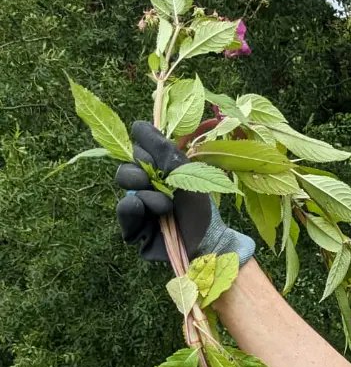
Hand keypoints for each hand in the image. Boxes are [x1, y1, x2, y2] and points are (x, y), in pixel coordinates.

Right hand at [114, 121, 254, 263]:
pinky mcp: (135, 230)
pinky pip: (124, 212)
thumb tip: (137, 125)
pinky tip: (143, 207)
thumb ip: (162, 148)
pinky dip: (133, 207)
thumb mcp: (185, 172)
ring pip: (124, 188)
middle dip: (140, 171)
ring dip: (145, 192)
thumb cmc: (200, 208)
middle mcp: (144, 189)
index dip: (144, 153)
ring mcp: (138, 209)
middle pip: (126, 168)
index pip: (136, 152)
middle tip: (158, 181)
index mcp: (156, 174)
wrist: (209, 241)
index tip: (160, 161)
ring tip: (165, 205)